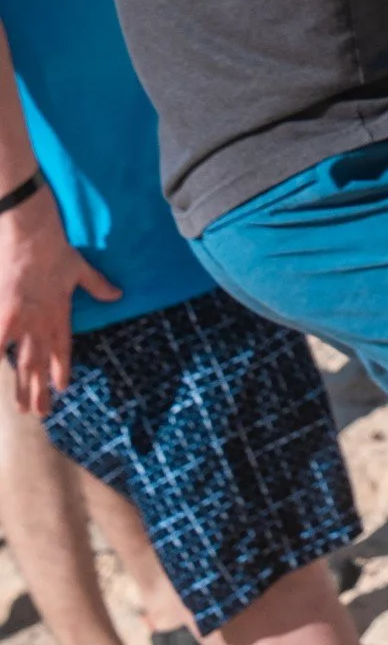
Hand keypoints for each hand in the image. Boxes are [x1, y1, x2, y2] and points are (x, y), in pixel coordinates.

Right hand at [0, 184, 117, 415]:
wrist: (31, 230)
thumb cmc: (55, 246)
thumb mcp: (80, 267)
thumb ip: (97, 285)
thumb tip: (117, 296)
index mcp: (60, 311)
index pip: (62, 347)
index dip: (61, 368)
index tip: (63, 388)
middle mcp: (42, 320)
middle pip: (40, 361)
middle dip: (40, 388)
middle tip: (41, 413)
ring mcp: (22, 319)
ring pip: (23, 359)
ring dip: (22, 384)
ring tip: (24, 408)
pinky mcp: (5, 313)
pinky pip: (1, 342)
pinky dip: (1, 356)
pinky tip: (2, 370)